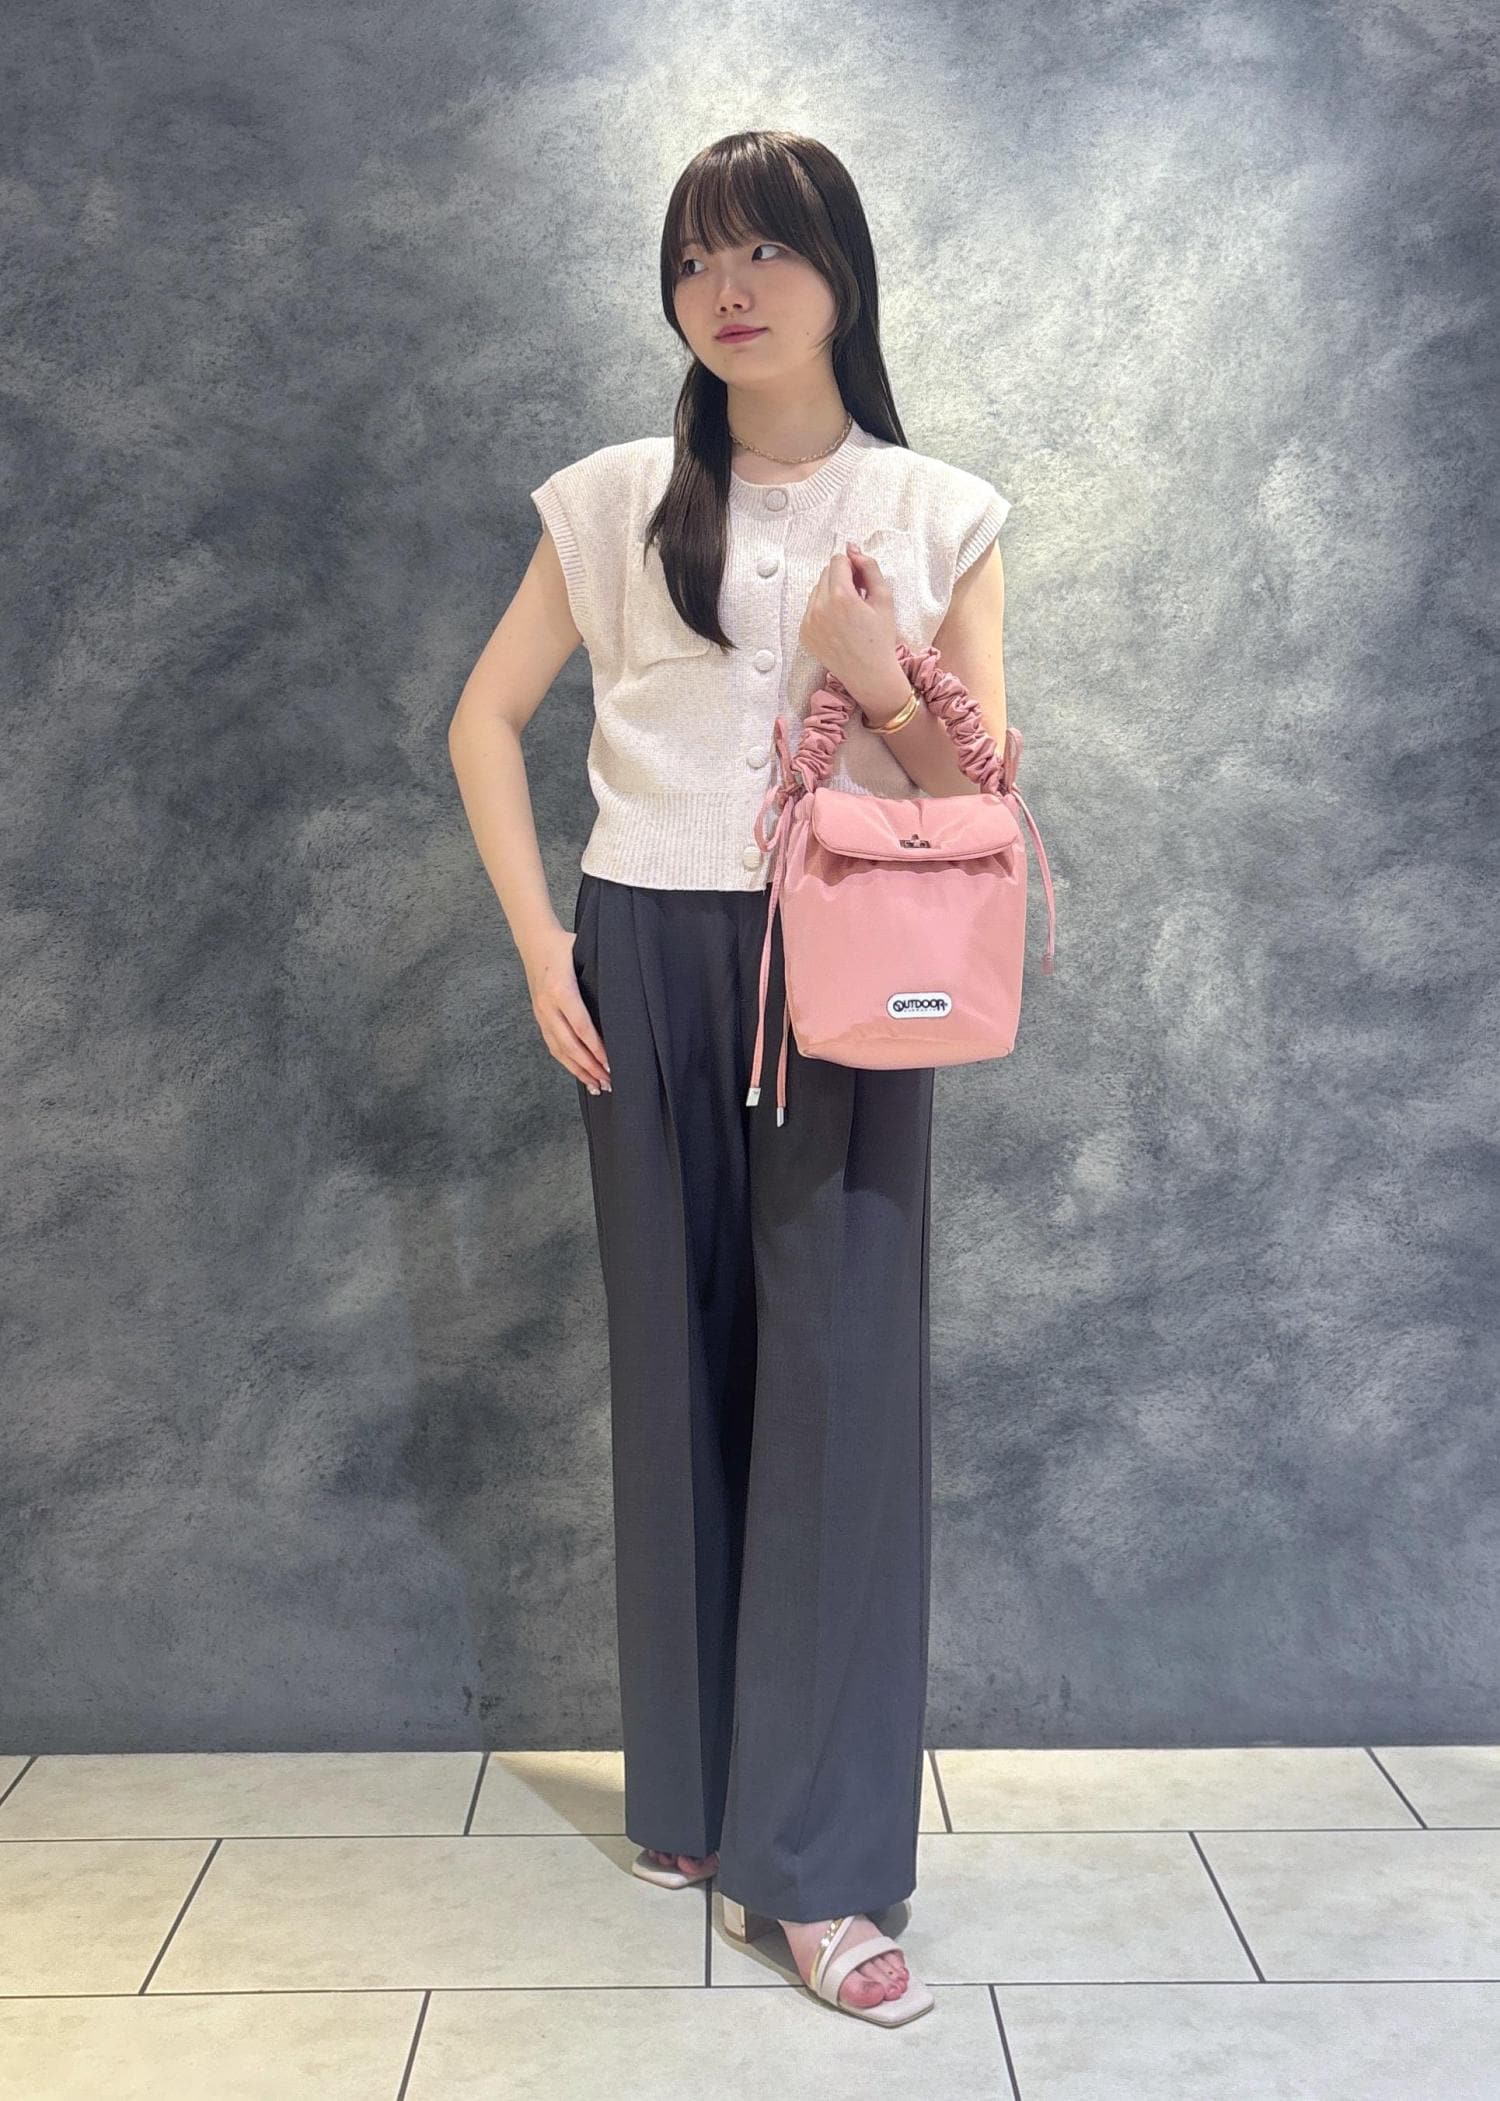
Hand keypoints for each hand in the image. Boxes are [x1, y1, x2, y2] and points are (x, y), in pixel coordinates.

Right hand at [525, 923, 611, 1093]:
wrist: (534, 941)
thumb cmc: (566, 945)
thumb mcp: (585, 952)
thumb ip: (603, 972)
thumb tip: (632, 991)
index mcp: (561, 988)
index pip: (581, 1025)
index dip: (596, 1047)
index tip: (610, 1063)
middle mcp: (548, 1005)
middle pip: (569, 1044)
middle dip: (590, 1066)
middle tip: (609, 1082)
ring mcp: (541, 1014)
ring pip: (559, 1050)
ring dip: (578, 1070)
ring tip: (597, 1086)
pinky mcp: (539, 1019)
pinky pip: (553, 1046)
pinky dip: (567, 1063)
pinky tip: (580, 1074)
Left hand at [798, 541, 903, 704]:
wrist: (869, 673)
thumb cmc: (880, 638)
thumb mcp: (884, 598)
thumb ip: (869, 568)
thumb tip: (853, 550)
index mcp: (841, 597)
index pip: (838, 561)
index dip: (852, 566)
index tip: (862, 580)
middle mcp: (820, 608)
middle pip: (826, 573)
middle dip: (841, 578)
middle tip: (858, 595)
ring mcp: (809, 621)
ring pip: (817, 589)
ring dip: (831, 592)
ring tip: (849, 611)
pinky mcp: (804, 632)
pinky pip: (811, 608)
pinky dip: (823, 609)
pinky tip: (838, 623)